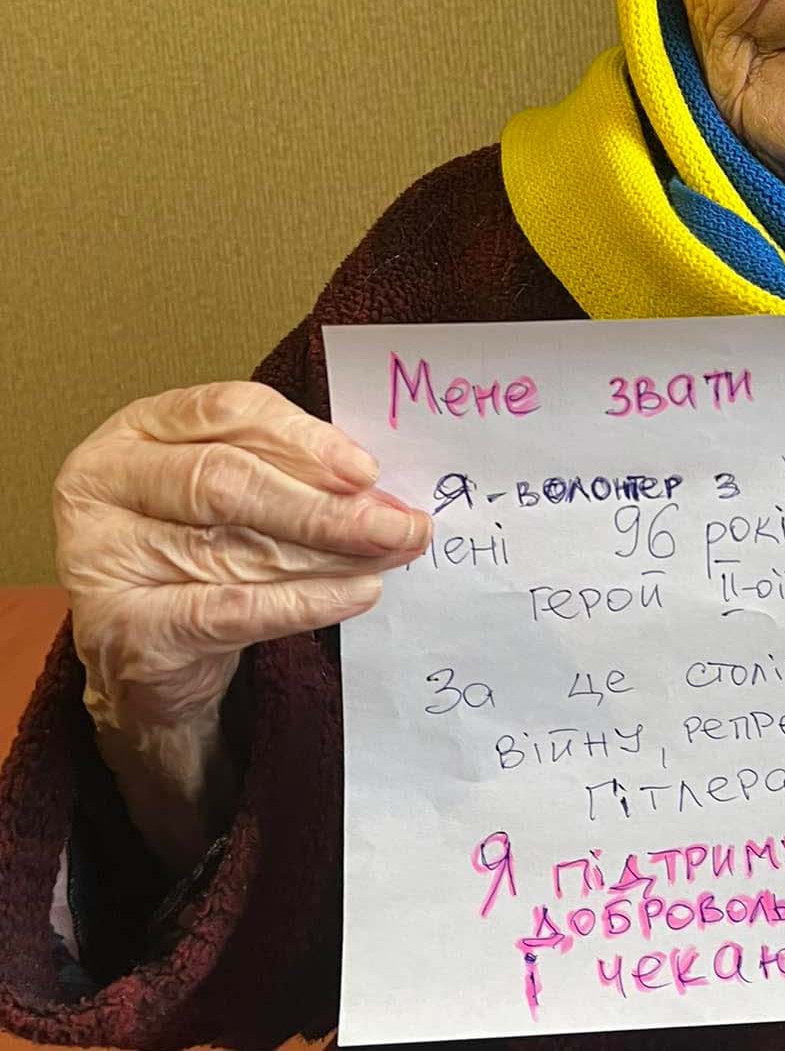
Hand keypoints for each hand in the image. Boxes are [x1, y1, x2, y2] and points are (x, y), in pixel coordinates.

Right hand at [54, 380, 430, 866]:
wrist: (139, 654)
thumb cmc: (194, 554)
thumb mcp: (231, 496)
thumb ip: (289, 475)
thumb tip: (380, 490)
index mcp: (137, 430)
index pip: (227, 411)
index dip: (305, 439)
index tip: (368, 469)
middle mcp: (105, 483)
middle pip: (230, 481)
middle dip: (328, 505)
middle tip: (400, 522)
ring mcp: (104, 555)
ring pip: (238, 548)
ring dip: (332, 555)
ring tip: (394, 554)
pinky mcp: (125, 627)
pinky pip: (233, 609)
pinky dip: (307, 601)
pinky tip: (358, 593)